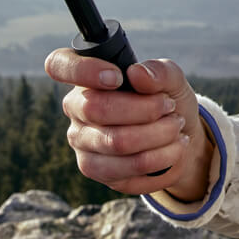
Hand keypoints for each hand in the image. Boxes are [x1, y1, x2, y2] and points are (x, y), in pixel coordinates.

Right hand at [44, 49, 212, 199]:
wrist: (179, 136)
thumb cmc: (167, 98)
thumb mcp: (172, 78)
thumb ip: (158, 71)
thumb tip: (137, 73)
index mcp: (87, 77)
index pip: (59, 65)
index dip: (83, 70)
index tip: (118, 77)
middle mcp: (76, 109)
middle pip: (97, 109)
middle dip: (145, 108)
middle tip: (171, 106)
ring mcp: (82, 143)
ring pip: (116, 143)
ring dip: (158, 135)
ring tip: (177, 128)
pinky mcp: (98, 172)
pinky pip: (128, 170)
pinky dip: (162, 158)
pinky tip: (175, 148)